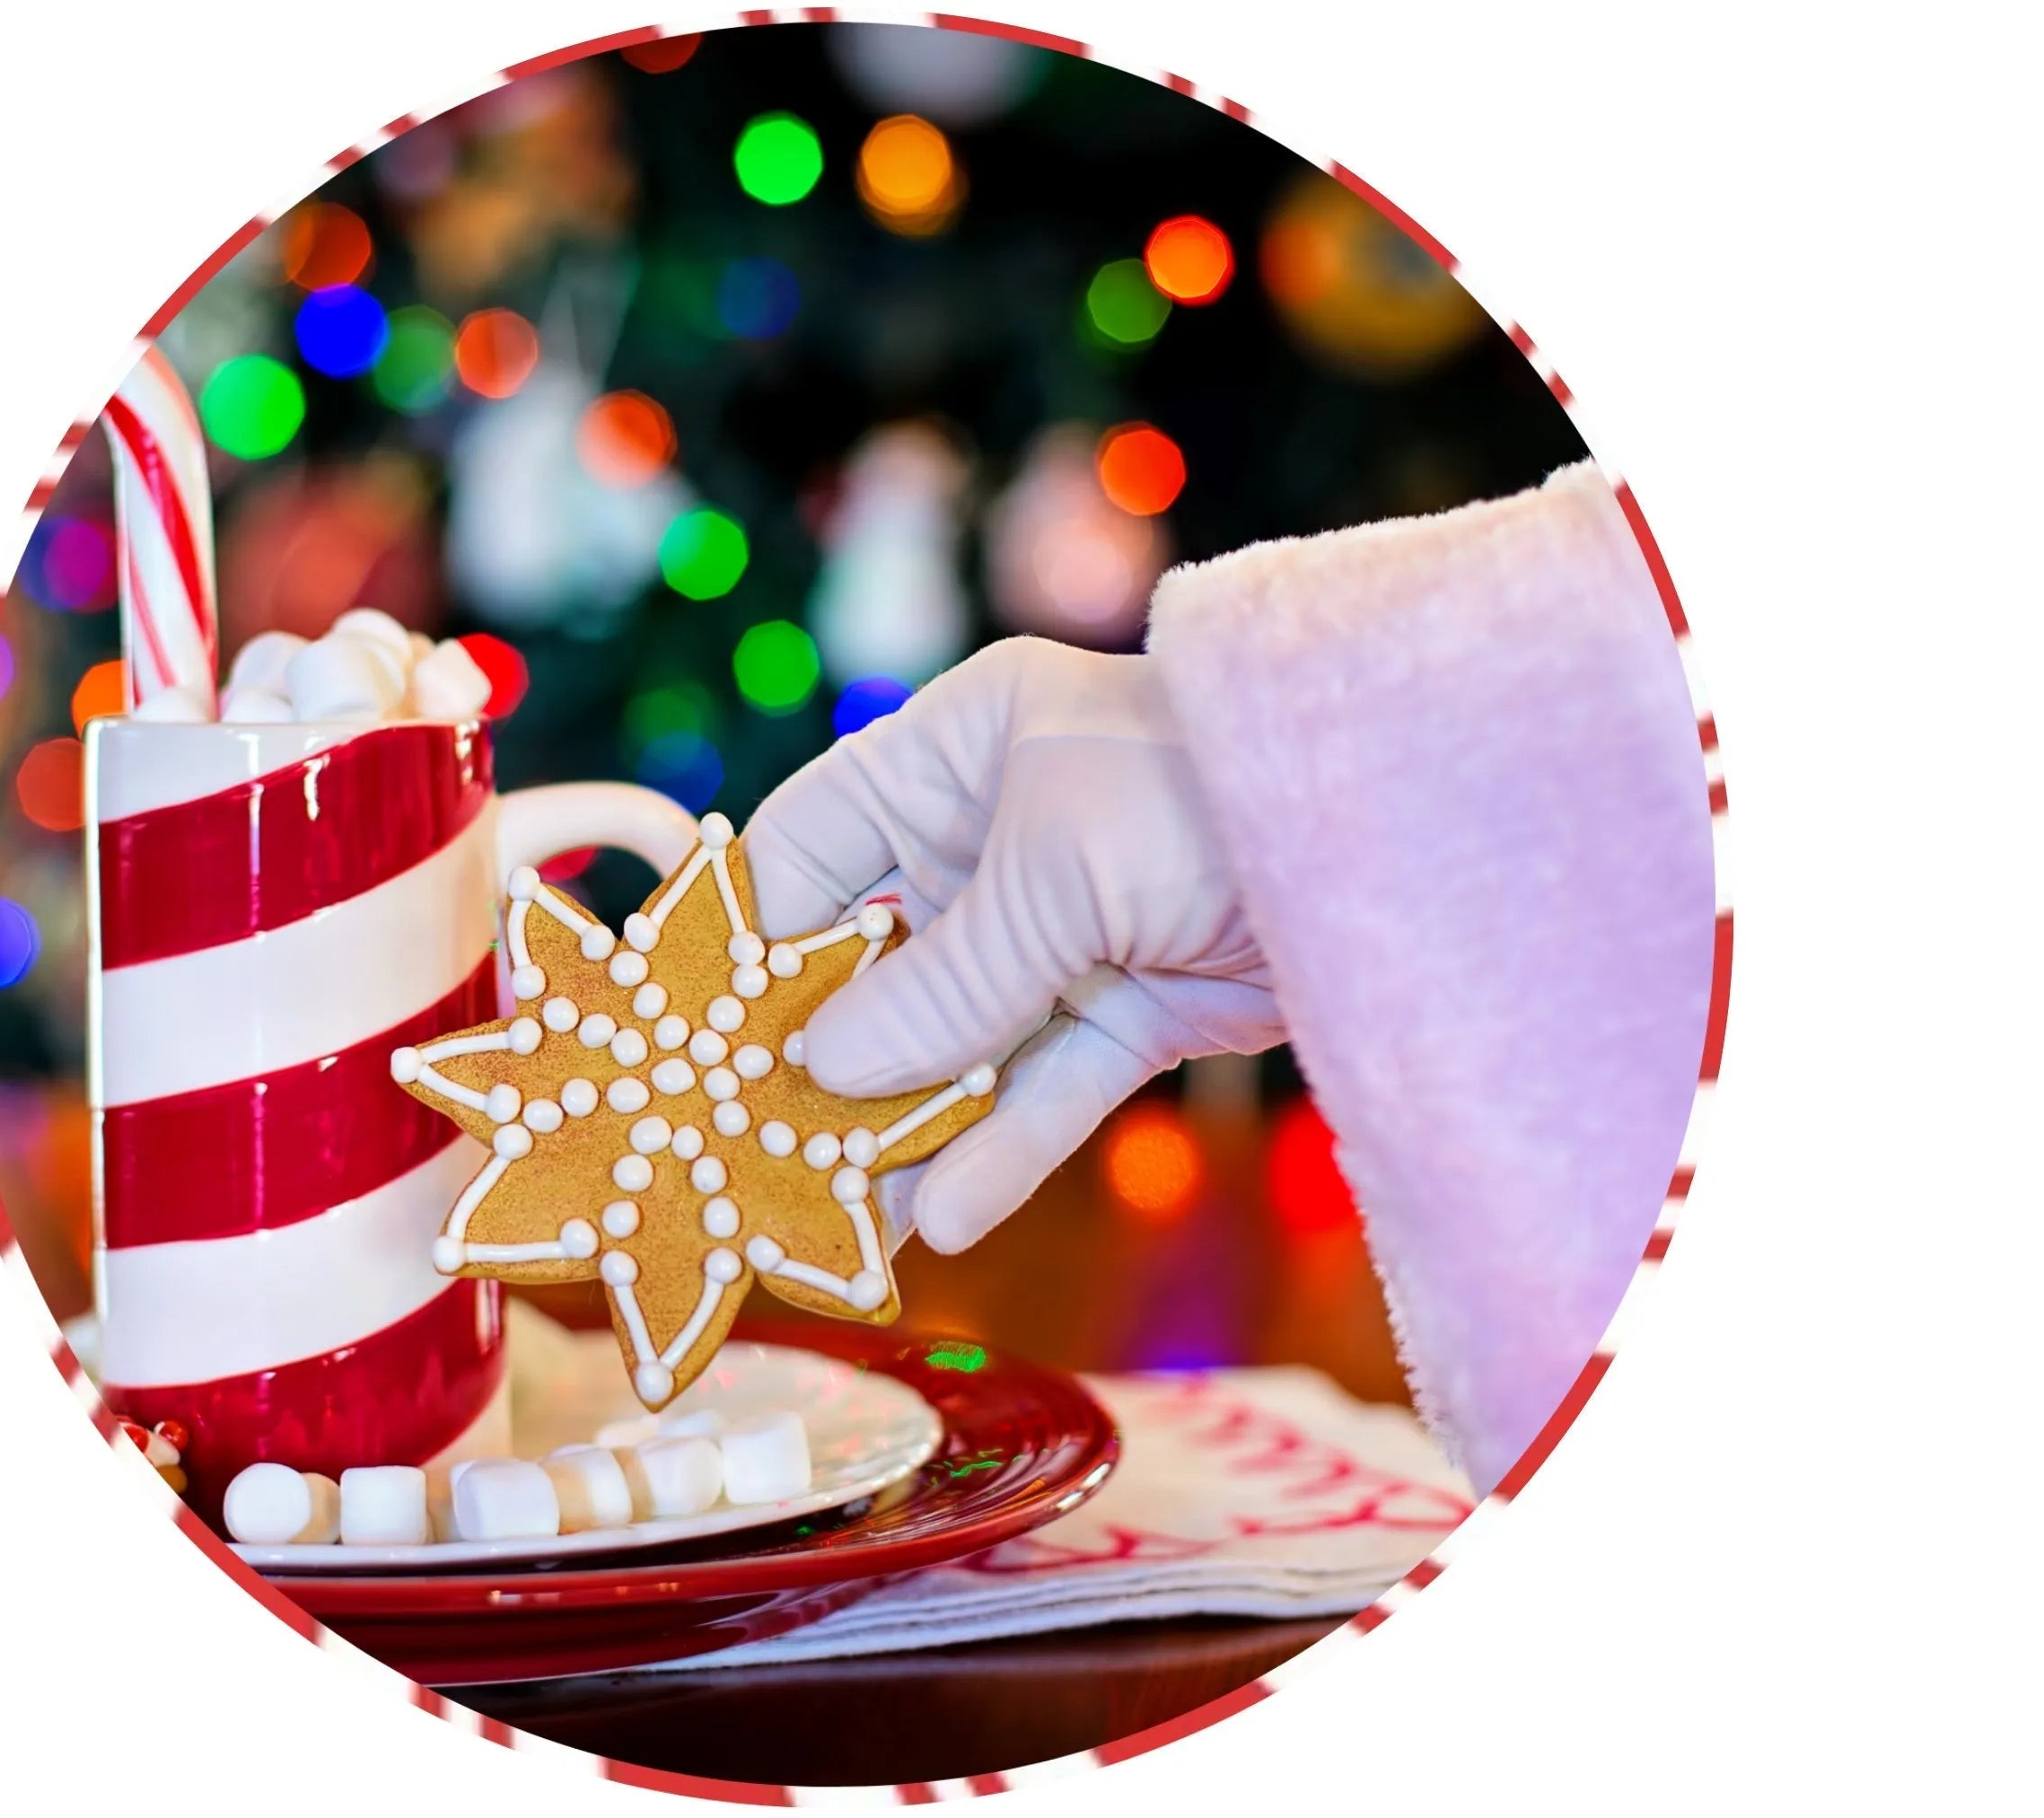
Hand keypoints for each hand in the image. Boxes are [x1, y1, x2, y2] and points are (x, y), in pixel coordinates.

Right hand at [744, 637, 1284, 1253]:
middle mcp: (994, 838)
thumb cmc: (1212, 790)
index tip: (690, 1041)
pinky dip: (997, 1149)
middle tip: (747, 1156)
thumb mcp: (1059, 869)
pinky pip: (1042, 1087)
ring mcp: (1061, 929)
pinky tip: (941, 1218)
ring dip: (899, 1130)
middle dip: (817, 1061)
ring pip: (952, 1043)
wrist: (1411, 832)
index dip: (750, 941)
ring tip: (833, 1224)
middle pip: (872, 963)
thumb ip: (944, 979)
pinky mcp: (1129, 1006)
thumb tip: (820, 1069)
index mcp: (954, 754)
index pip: (809, 847)